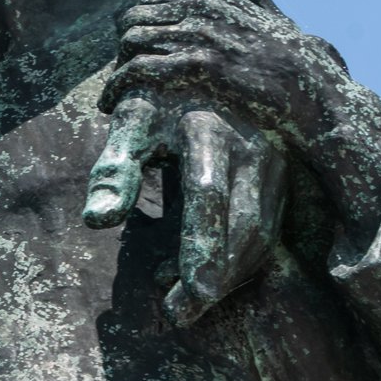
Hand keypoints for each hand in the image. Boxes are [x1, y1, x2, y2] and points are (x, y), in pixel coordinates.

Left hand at [85, 92, 285, 323]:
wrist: (207, 66)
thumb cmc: (158, 99)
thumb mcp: (131, 124)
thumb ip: (114, 170)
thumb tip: (96, 220)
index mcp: (209, 129)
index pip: (207, 193)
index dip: (200, 244)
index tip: (189, 293)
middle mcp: (253, 145)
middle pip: (244, 224)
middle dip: (216, 277)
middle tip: (179, 314)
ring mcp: (276, 162)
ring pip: (262, 233)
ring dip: (227, 275)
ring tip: (181, 300)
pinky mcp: (285, 176)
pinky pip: (270, 229)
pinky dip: (240, 262)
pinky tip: (202, 274)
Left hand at [100, 0, 347, 144]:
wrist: (313, 87)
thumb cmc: (290, 68)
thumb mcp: (258, 32)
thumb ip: (232, 25)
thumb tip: (219, 32)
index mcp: (216, 0)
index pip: (152, 0)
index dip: (133, 26)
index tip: (128, 51)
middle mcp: (205, 11)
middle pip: (134, 16)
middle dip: (119, 45)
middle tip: (116, 73)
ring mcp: (202, 35)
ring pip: (132, 40)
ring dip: (114, 69)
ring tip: (109, 95)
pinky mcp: (201, 64)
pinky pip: (140, 69)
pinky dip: (118, 86)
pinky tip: (111, 103)